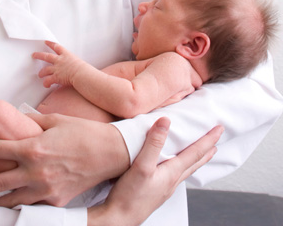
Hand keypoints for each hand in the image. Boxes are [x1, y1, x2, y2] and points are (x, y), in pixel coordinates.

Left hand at [0, 112, 129, 206]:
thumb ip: (32, 122)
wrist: (110, 153)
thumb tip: (18, 119)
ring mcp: (45, 189)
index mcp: (33, 148)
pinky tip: (10, 203)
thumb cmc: (83, 132)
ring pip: (11, 199)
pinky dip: (19, 204)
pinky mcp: (55, 201)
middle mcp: (35, 171)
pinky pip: (32, 204)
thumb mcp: (56, 120)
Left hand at [32, 40, 83, 87]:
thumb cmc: (84, 69)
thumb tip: (77, 67)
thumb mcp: (79, 62)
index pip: (56, 47)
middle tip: (34, 55)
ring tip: (39, 74)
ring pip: (45, 70)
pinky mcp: (56, 77)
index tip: (46, 42)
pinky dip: (46, 83)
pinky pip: (48, 80)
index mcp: (66, 55)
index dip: (50, 44)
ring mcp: (57, 69)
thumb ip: (74, 63)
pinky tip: (46, 85)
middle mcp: (60, 60)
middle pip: (46, 56)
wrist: (82, 74)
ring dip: (41, 72)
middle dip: (39, 55)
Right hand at [88, 117, 223, 225]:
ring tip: (203, 153)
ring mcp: (165, 188)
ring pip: (186, 170)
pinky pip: (176, 175)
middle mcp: (172, 181)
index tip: (219, 128)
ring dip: (196, 159)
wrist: (119, 219)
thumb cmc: (130, 196)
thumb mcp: (142, 165)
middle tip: (217, 139)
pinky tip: (175, 167)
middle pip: (195, 163)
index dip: (208, 139)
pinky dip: (183, 166)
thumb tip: (165, 122)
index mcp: (172, 173)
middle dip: (207, 149)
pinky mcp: (156, 192)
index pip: (195, 153)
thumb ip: (153, 143)